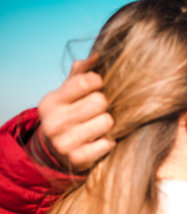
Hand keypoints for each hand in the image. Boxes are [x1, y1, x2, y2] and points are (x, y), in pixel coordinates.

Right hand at [38, 54, 114, 171]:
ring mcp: (64, 142)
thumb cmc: (69, 114)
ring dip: (108, 123)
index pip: (86, 81)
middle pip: (100, 101)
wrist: (55, 150)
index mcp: (51, 101)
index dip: (99, 81)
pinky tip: (100, 139)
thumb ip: (81, 74)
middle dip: (105, 104)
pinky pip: (107, 143)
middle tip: (100, 109)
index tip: (99, 86)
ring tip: (100, 124)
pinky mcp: (76, 159)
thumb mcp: (68, 93)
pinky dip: (108, 141)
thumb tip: (98, 55)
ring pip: (107, 121)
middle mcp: (54, 122)